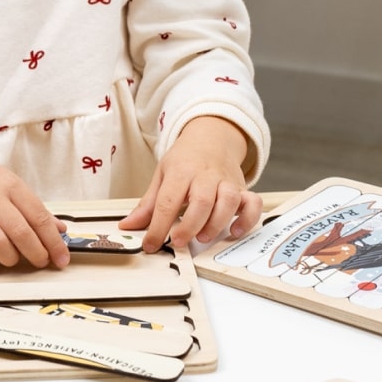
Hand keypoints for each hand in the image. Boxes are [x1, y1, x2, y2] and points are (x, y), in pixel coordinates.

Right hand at [0, 147, 68, 269]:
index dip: (53, 242)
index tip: (62, 259)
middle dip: (36, 253)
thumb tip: (59, 230)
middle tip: (41, 262)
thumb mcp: (8, 184)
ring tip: (13, 259)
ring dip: (11, 258)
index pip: (38, 216)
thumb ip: (33, 208)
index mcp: (9, 184)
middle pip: (20, 232)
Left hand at [120, 116, 260, 252]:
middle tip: (179, 242)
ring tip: (203, 236)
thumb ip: (148, 204)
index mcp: (180, 172)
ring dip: (216, 223)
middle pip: (201, 201)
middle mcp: (205, 176)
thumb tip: (128, 226)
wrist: (211, 137)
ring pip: (228, 201)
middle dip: (190, 226)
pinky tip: (235, 231)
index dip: (158, 227)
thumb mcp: (162, 175)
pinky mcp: (242, 188)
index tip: (151, 244)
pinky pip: (253, 203)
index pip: (167, 201)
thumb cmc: (185, 160)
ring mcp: (226, 181)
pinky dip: (248, 219)